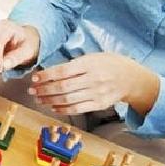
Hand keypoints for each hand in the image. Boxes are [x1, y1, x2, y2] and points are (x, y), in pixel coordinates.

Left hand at [29, 52, 158, 115]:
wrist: (132, 78)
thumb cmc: (109, 63)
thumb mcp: (94, 56)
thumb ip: (75, 64)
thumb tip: (50, 71)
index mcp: (90, 64)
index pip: (64, 71)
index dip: (47, 76)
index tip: (35, 78)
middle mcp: (93, 79)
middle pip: (63, 87)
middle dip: (44, 90)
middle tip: (32, 90)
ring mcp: (96, 93)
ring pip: (68, 99)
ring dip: (50, 100)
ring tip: (39, 98)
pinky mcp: (99, 104)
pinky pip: (77, 108)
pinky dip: (63, 109)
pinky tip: (53, 107)